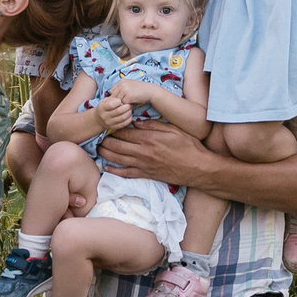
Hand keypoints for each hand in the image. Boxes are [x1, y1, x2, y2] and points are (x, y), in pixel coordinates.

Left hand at [94, 121, 209, 184]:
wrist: (197, 168)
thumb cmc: (188, 146)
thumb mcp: (174, 129)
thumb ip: (154, 124)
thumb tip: (137, 121)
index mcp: (149, 138)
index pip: (125, 132)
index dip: (114, 128)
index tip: (109, 124)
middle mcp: (143, 151)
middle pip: (117, 145)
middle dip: (105, 140)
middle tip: (99, 137)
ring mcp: (143, 164)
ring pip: (118, 159)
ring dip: (106, 153)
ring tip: (98, 149)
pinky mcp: (146, 175)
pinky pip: (126, 173)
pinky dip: (114, 170)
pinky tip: (107, 167)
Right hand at [95, 91, 134, 133]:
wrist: (98, 119)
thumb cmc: (104, 107)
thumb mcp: (105, 101)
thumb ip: (113, 99)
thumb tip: (122, 101)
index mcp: (102, 108)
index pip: (111, 105)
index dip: (118, 101)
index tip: (120, 100)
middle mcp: (104, 116)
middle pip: (118, 111)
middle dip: (126, 106)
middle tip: (129, 104)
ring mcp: (109, 123)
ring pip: (122, 117)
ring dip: (129, 112)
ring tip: (130, 109)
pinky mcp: (113, 127)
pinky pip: (124, 124)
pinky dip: (129, 118)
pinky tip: (129, 114)